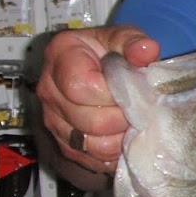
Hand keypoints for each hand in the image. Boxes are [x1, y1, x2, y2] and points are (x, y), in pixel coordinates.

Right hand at [36, 25, 158, 180]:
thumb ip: (133, 41)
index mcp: (60, 56)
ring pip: (93, 145)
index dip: (112, 94)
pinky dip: (115, 152)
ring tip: (133, 121)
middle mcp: (49, 90)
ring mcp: (54, 120)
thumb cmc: (109, 52)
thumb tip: (146, 51)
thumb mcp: (122, 37)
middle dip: (122, 117)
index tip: (131, 89)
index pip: (80, 87)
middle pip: (89, 121)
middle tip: (140, 109)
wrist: (99, 67)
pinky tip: (124, 135)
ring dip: (121, 138)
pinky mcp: (65, 144)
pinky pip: (93, 159)